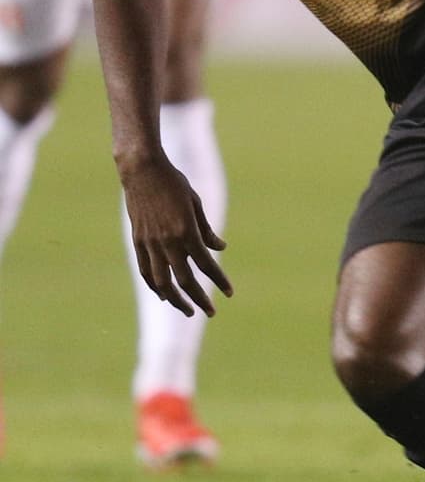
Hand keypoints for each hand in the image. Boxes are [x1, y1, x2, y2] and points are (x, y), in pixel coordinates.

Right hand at [122, 157, 232, 316]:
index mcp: (186, 230)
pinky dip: (155, 286)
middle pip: (184, 280)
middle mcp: (167, 241)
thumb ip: (206, 230)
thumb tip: (219, 249)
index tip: (229, 293)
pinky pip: (146, 271)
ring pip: (162, 282)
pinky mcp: (138, 241)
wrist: (142, 170)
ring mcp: (149, 243)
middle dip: (199, 298)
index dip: (219, 280)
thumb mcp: (195, 203)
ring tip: (188, 309)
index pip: (206, 264)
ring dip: (175, 300)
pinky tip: (164, 295)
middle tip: (211, 311)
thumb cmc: (174, 183)